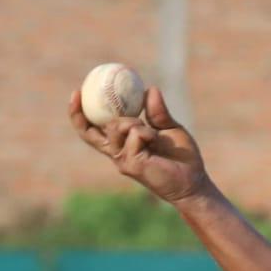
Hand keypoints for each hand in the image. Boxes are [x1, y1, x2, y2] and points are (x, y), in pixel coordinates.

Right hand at [68, 84, 208, 205]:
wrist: (194, 181)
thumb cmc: (182, 157)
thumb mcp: (169, 128)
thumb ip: (157, 111)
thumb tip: (150, 89)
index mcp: (122, 144)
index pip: (93, 131)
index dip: (79, 114)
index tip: (76, 92)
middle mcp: (118, 153)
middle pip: (90, 132)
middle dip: (83, 112)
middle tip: (79, 91)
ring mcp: (123, 160)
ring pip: (116, 128)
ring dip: (133, 121)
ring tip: (150, 129)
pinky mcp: (132, 165)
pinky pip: (134, 135)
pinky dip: (145, 131)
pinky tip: (156, 138)